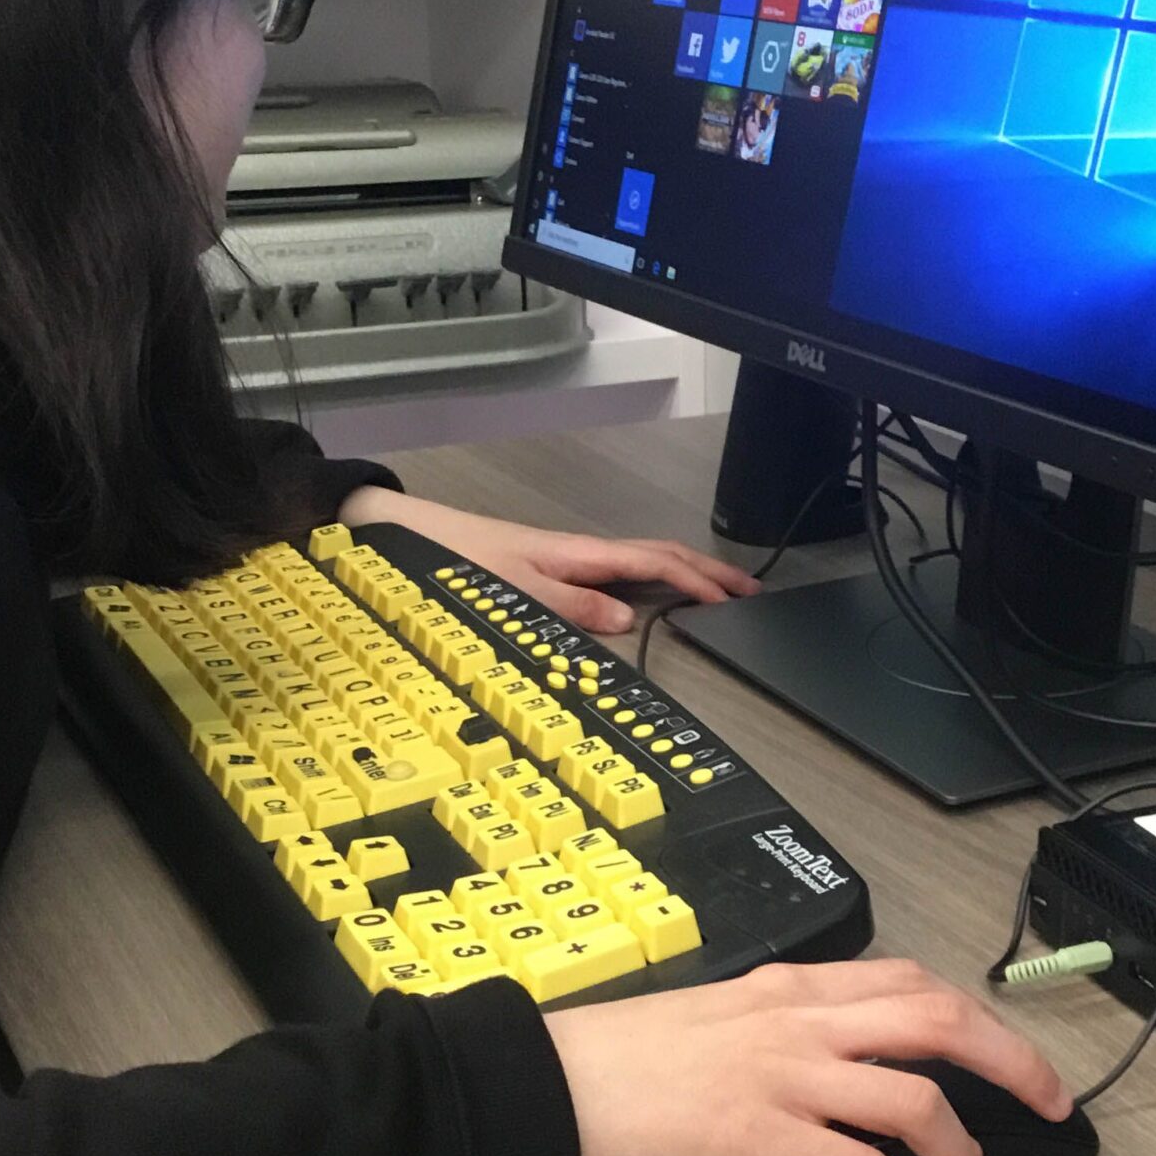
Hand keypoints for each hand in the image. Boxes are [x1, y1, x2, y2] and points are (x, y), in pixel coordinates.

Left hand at [338, 485, 757, 635]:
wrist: (408, 534)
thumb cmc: (456, 560)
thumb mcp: (513, 591)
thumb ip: (570, 608)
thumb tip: (626, 621)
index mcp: (577, 553)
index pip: (652, 562)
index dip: (696, 581)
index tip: (733, 600)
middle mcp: (578, 553)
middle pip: (656, 556)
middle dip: (704, 572)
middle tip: (747, 593)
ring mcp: (566, 560)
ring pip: (639, 563)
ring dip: (682, 575)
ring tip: (716, 593)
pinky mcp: (551, 569)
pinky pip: (616, 572)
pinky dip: (650, 581)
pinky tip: (653, 596)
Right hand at [544, 958, 1072, 1155]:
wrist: (547, 1086)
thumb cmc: (616, 1061)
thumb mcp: (713, 1019)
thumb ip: (779, 1030)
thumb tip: (838, 1066)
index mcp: (787, 988)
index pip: (911, 982)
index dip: (981, 1017)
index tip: (1014, 1054)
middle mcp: (796, 1021)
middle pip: (942, 1022)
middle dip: (1015, 1064)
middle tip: (1051, 1108)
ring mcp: (781, 1076)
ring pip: (917, 1098)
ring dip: (963, 1155)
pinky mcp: (756, 1136)